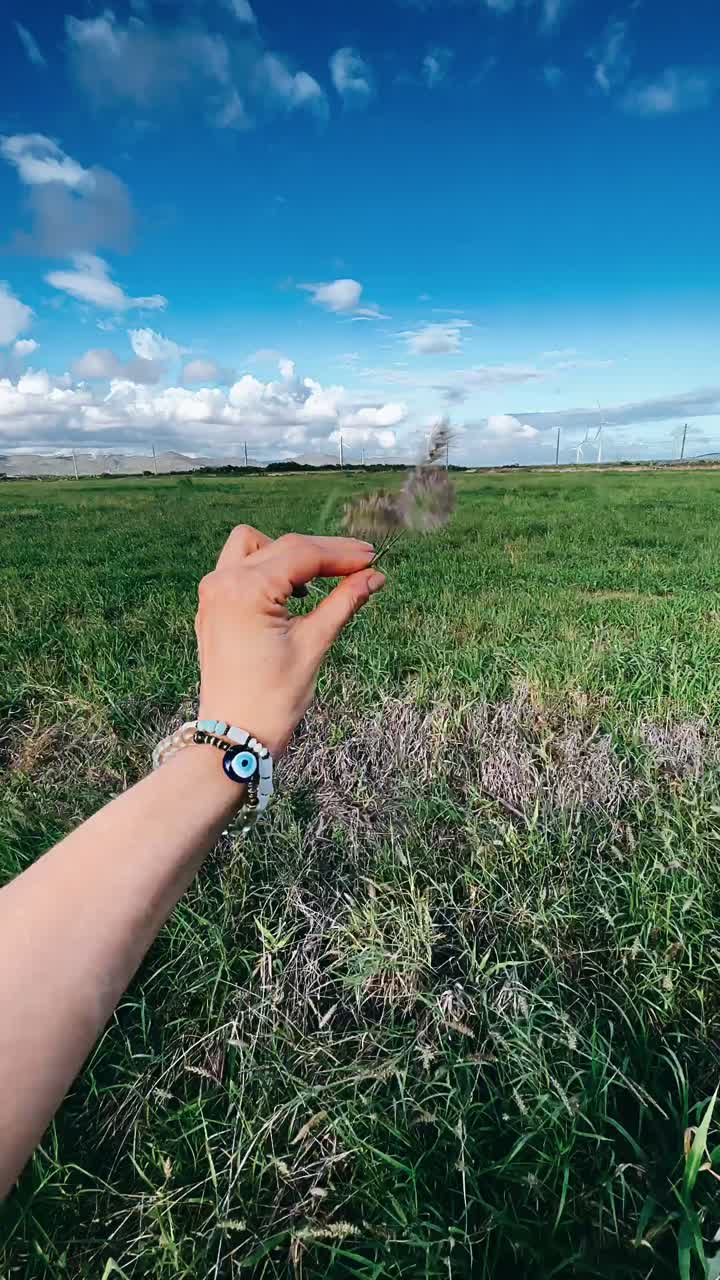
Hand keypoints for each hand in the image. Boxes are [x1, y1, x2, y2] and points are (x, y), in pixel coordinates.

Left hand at [195, 526, 385, 757]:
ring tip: (322, 578)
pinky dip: (267, 570)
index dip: (342, 554)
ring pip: (253, 546)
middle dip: (323, 553)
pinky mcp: (211, 607)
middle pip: (282, 546)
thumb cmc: (272, 699)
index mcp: (245, 590)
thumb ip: (344, 602)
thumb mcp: (313, 644)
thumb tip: (374, 576)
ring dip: (288, 554)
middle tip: (362, 564)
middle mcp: (222, 582)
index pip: (302, 554)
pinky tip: (294, 592)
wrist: (234, 737)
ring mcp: (212, 594)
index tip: (372, 558)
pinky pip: (239, 569)